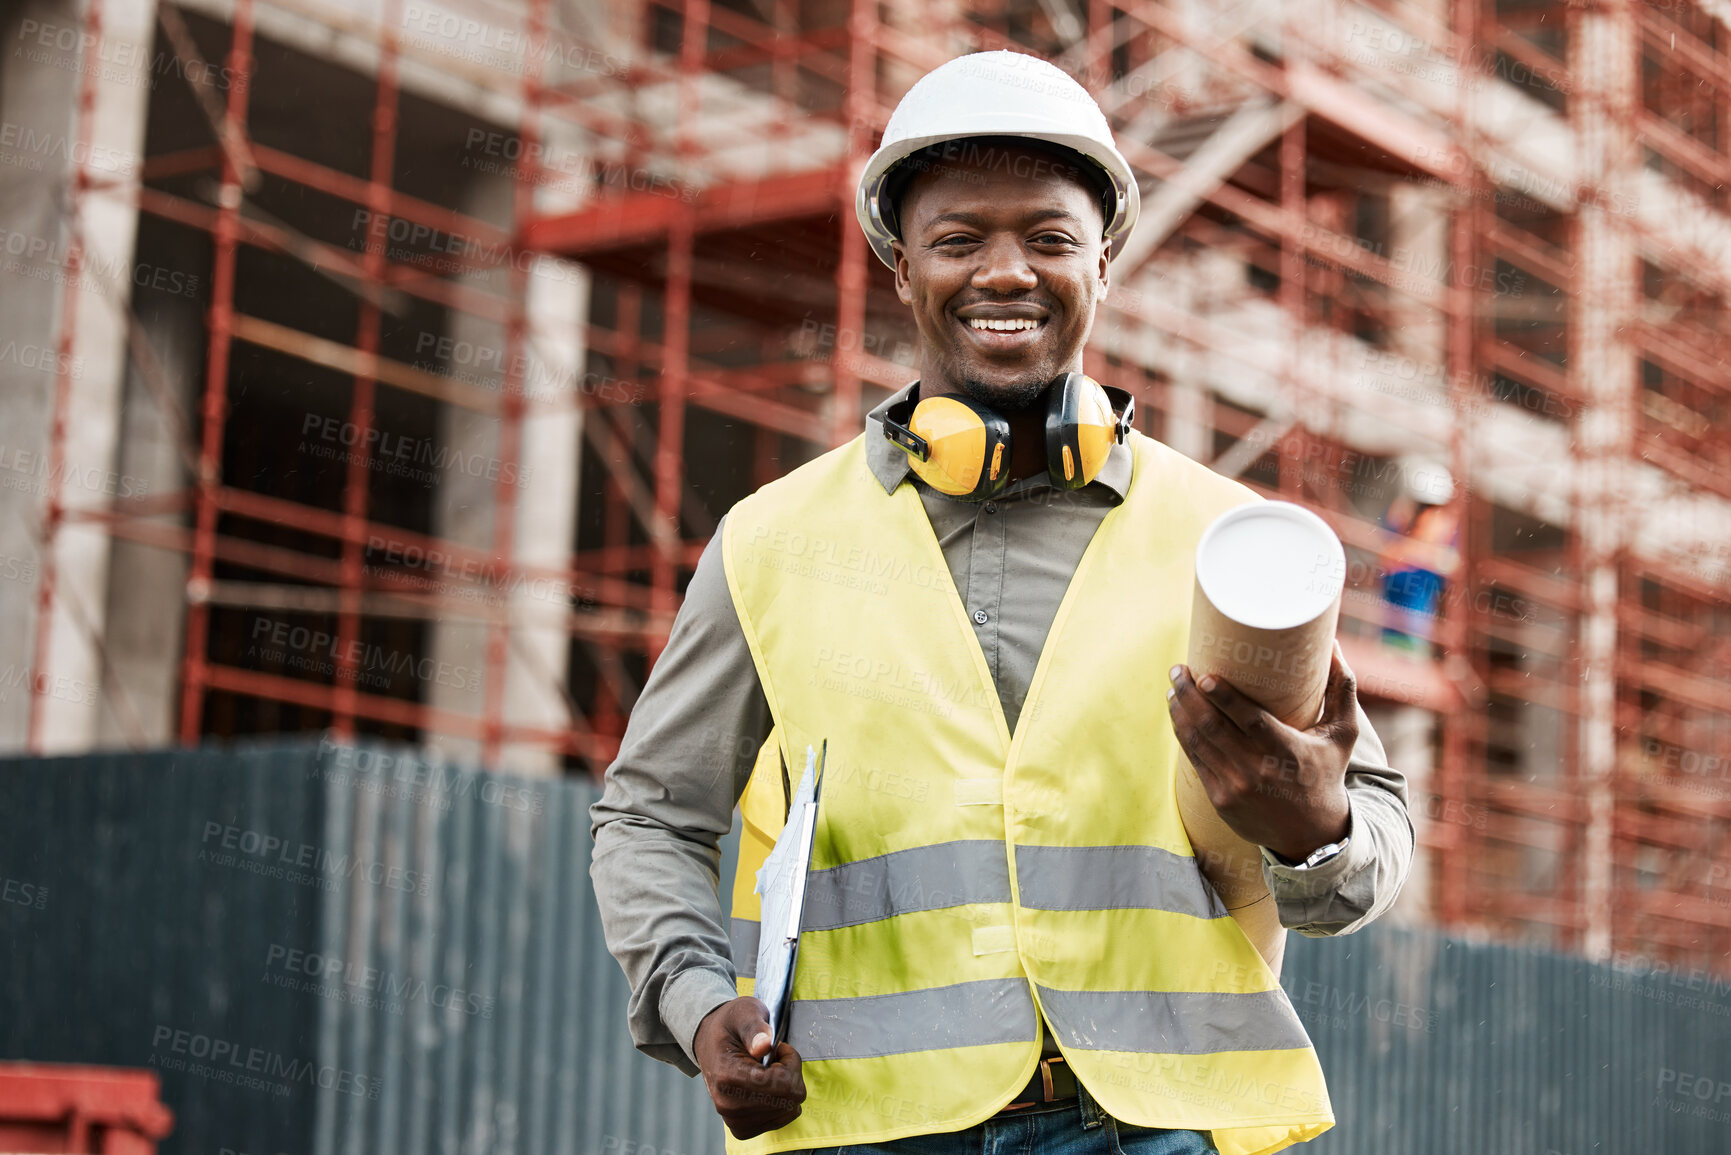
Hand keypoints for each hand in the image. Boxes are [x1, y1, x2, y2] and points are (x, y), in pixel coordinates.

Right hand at [693, 996, 805, 1138]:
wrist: (709, 1043)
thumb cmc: (730, 1025)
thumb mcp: (744, 1013)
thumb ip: (755, 1028)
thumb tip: (763, 1046)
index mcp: (727, 1076)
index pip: (784, 1083)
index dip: (789, 1061)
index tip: (777, 1047)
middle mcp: (729, 1105)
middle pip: (791, 1098)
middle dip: (790, 1073)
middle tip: (771, 1057)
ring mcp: (735, 1121)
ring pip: (790, 1109)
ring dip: (786, 1087)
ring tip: (766, 1070)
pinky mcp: (742, 1129)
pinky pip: (783, 1118)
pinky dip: (782, 1101)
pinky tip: (765, 1086)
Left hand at [1167, 641, 1357, 862]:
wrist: (1312, 835)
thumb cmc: (1326, 774)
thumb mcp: (1342, 735)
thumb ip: (1342, 689)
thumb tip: (1334, 644)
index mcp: (1288, 752)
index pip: (1250, 721)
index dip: (1225, 698)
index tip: (1205, 676)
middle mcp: (1258, 771)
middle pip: (1214, 727)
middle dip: (1189, 695)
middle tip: (1178, 670)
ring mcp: (1236, 787)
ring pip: (1198, 742)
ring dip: (1180, 712)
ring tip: (1173, 688)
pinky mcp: (1220, 799)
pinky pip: (1195, 760)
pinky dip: (1183, 734)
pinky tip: (1176, 715)